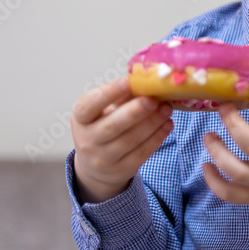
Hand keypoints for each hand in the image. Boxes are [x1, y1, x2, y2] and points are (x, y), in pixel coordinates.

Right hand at [72, 77, 173, 203]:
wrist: (96, 165)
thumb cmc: (103, 126)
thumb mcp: (102, 111)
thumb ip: (121, 97)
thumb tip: (147, 80)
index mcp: (81, 118)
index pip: (89, 106)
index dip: (108, 93)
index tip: (127, 82)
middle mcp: (87, 140)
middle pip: (112, 126)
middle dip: (135, 111)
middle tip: (154, 99)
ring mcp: (103, 158)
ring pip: (131, 140)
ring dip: (152, 123)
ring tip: (167, 109)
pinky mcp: (121, 169)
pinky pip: (142, 153)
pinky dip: (157, 137)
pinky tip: (168, 124)